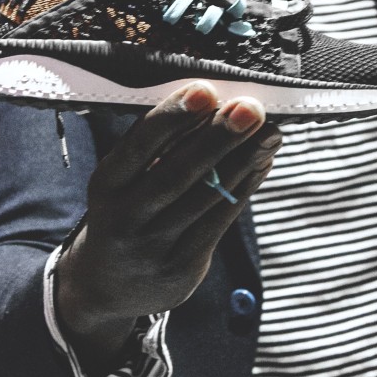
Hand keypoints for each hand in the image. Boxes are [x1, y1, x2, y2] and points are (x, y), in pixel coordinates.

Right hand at [55, 84, 280, 376]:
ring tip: (271, 132)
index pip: (138, 146)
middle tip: (251, 109)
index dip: (173, 117)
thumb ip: (154, 147)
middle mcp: (125, 218)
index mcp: (105, 185)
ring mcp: (154, 247)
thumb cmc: (123, 211)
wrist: (106, 286)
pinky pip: (220, 222)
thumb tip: (210, 102)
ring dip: (243, 161)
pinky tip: (261, 163)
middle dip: (218, 138)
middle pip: (177, 173)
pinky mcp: (182, 267)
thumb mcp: (120, 181)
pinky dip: (244, 188)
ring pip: (206, 198)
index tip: (205, 91)